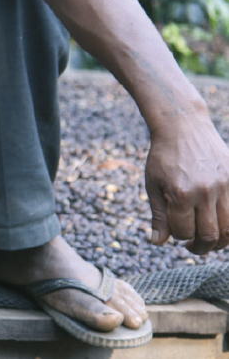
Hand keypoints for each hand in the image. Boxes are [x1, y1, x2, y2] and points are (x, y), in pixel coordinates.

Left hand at [145, 112, 228, 254]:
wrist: (182, 127)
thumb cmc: (164, 157)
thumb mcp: (153, 184)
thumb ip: (158, 215)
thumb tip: (157, 242)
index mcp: (180, 193)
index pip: (183, 232)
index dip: (178, 237)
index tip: (176, 233)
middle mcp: (204, 192)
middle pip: (210, 236)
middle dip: (200, 247)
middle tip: (193, 246)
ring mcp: (223, 186)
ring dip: (219, 242)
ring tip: (208, 239)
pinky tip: (220, 224)